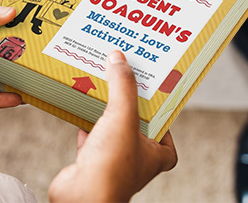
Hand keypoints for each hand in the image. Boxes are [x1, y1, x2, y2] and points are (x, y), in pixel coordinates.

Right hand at [49, 51, 176, 201]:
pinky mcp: (90, 165)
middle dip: (130, 110)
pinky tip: (80, 111)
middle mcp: (135, 162)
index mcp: (154, 156)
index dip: (163, 121)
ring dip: (107, 115)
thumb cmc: (111, 167)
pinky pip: (90, 141)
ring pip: (112, 134)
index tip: (155, 101)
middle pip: (137, 130)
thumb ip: (123, 86)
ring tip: (103, 91)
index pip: (167, 140)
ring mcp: (112, 165)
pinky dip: (85, 126)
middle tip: (126, 86)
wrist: (81, 198)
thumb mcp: (123, 116)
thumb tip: (119, 58)